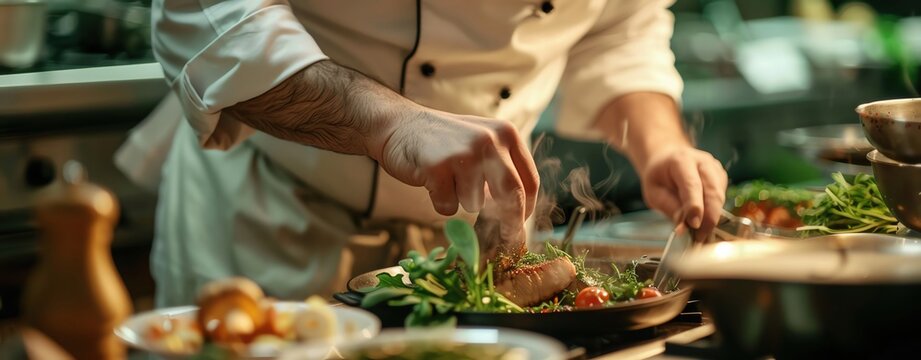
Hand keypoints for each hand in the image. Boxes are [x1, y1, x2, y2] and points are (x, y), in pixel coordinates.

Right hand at [373, 108, 539, 241]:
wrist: (398, 126)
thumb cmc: (443, 141)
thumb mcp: (481, 144)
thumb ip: (501, 172)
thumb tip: (516, 219)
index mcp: (506, 134)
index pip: (530, 181)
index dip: (528, 210)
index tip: (520, 227)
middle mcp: (489, 141)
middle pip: (513, 195)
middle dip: (511, 224)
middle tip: (507, 241)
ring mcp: (464, 154)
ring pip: (475, 204)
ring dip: (461, 201)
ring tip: (448, 179)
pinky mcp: (437, 168)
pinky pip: (447, 206)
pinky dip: (440, 202)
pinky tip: (432, 181)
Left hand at [639, 146, 726, 239]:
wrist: (667, 160)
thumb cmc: (659, 177)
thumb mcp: (654, 192)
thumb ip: (669, 207)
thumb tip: (684, 227)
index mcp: (682, 161)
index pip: (692, 185)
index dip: (695, 206)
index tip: (694, 225)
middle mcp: (703, 162)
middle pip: (713, 191)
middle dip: (708, 217)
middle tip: (699, 237)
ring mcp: (715, 169)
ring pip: (720, 197)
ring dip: (712, 217)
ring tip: (699, 233)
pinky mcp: (722, 178)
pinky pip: (721, 198)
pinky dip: (714, 212)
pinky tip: (703, 220)